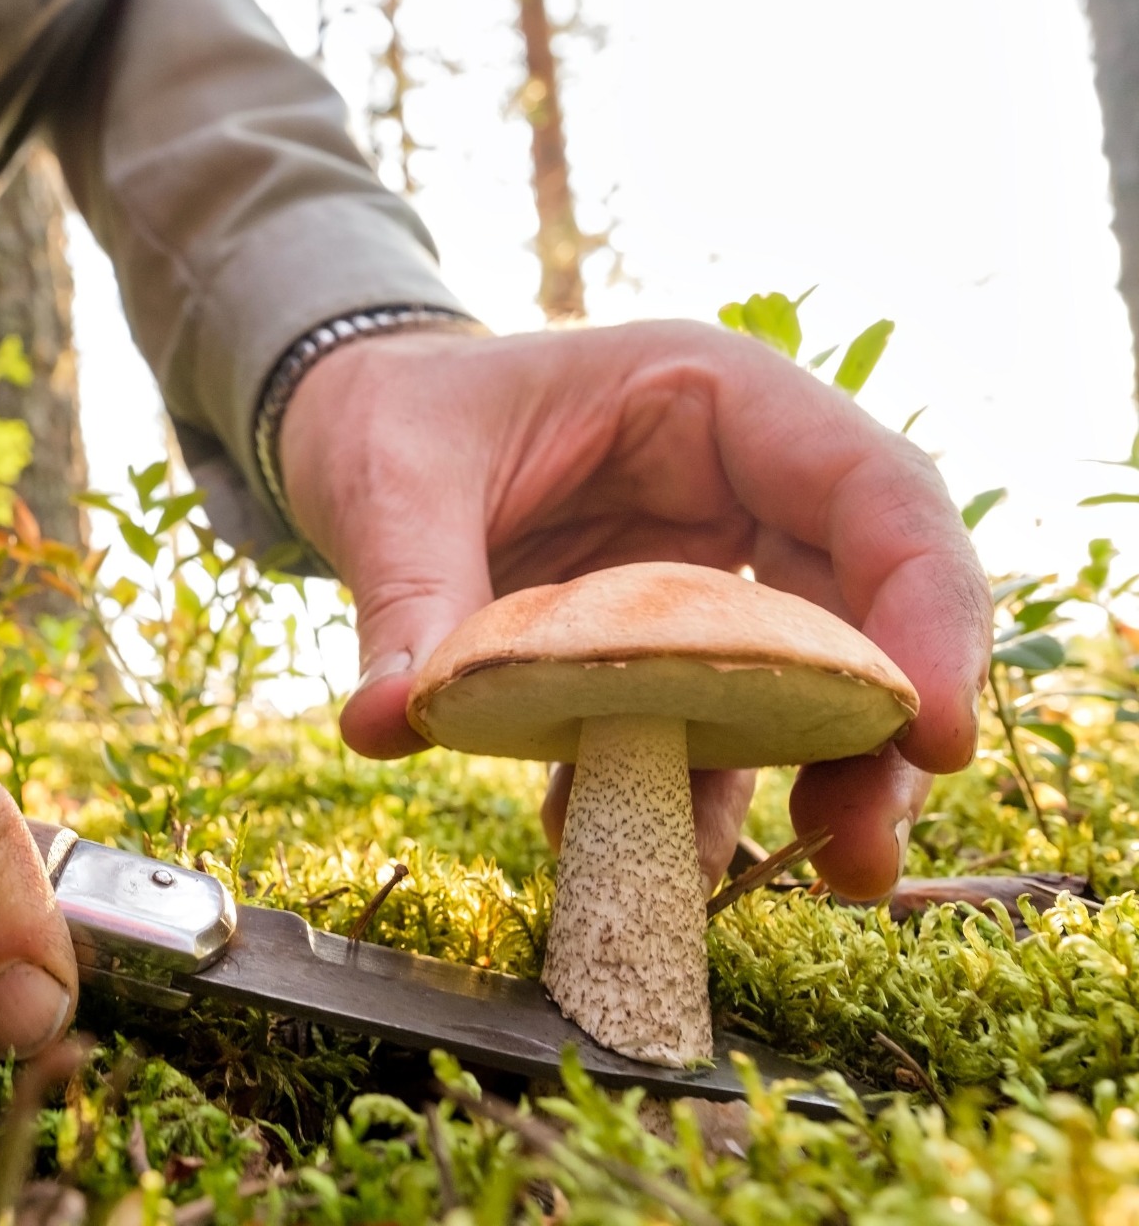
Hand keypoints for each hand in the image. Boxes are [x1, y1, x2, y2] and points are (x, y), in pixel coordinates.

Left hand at [279, 320, 987, 899]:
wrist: (347, 432)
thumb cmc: (391, 415)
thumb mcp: (391, 484)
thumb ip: (409, 600)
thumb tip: (385, 721)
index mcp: (710, 400)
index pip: (870, 490)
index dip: (927, 605)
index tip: (936, 733)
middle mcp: (736, 488)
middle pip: (860, 610)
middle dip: (876, 736)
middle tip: (862, 854)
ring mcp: (707, 575)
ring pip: (798, 688)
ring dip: (801, 788)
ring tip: (802, 883)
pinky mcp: (659, 652)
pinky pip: (698, 731)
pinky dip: (679, 797)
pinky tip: (636, 855)